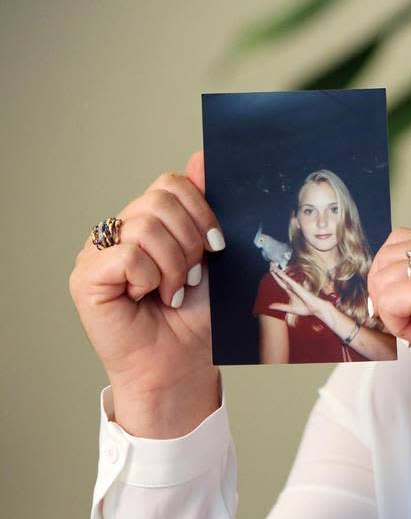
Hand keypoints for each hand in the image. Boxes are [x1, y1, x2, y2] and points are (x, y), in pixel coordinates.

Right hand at [69, 150, 222, 437]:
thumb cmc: (198, 315)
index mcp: (149, 221)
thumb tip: (202, 156)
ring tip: (173, 290)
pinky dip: (151, 277)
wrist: (184, 363)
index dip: (201, 209)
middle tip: (193, 274)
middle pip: (160, 199)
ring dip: (174, 264)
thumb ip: (204, 207)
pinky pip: (128, 255)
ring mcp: (98, 252)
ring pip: (146, 227)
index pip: (171, 183)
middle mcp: (119, 231)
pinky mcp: (86, 276)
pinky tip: (150, 297)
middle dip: (191, 240)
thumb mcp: (212, 255)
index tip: (216, 244)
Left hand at [267, 265, 331, 319]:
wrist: (314, 309)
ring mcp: (294, 286)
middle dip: (275, 272)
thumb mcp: (289, 308)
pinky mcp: (296, 286)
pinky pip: (288, 279)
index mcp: (291, 292)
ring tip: (271, 265)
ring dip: (277, 271)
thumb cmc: (306, 309)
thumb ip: (280, 306)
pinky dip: (282, 275)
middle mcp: (292, 287)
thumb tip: (269, 306)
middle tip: (270, 265)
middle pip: (281, 278)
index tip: (271, 272)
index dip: (276, 277)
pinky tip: (277, 271)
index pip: (281, 283)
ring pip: (284, 277)